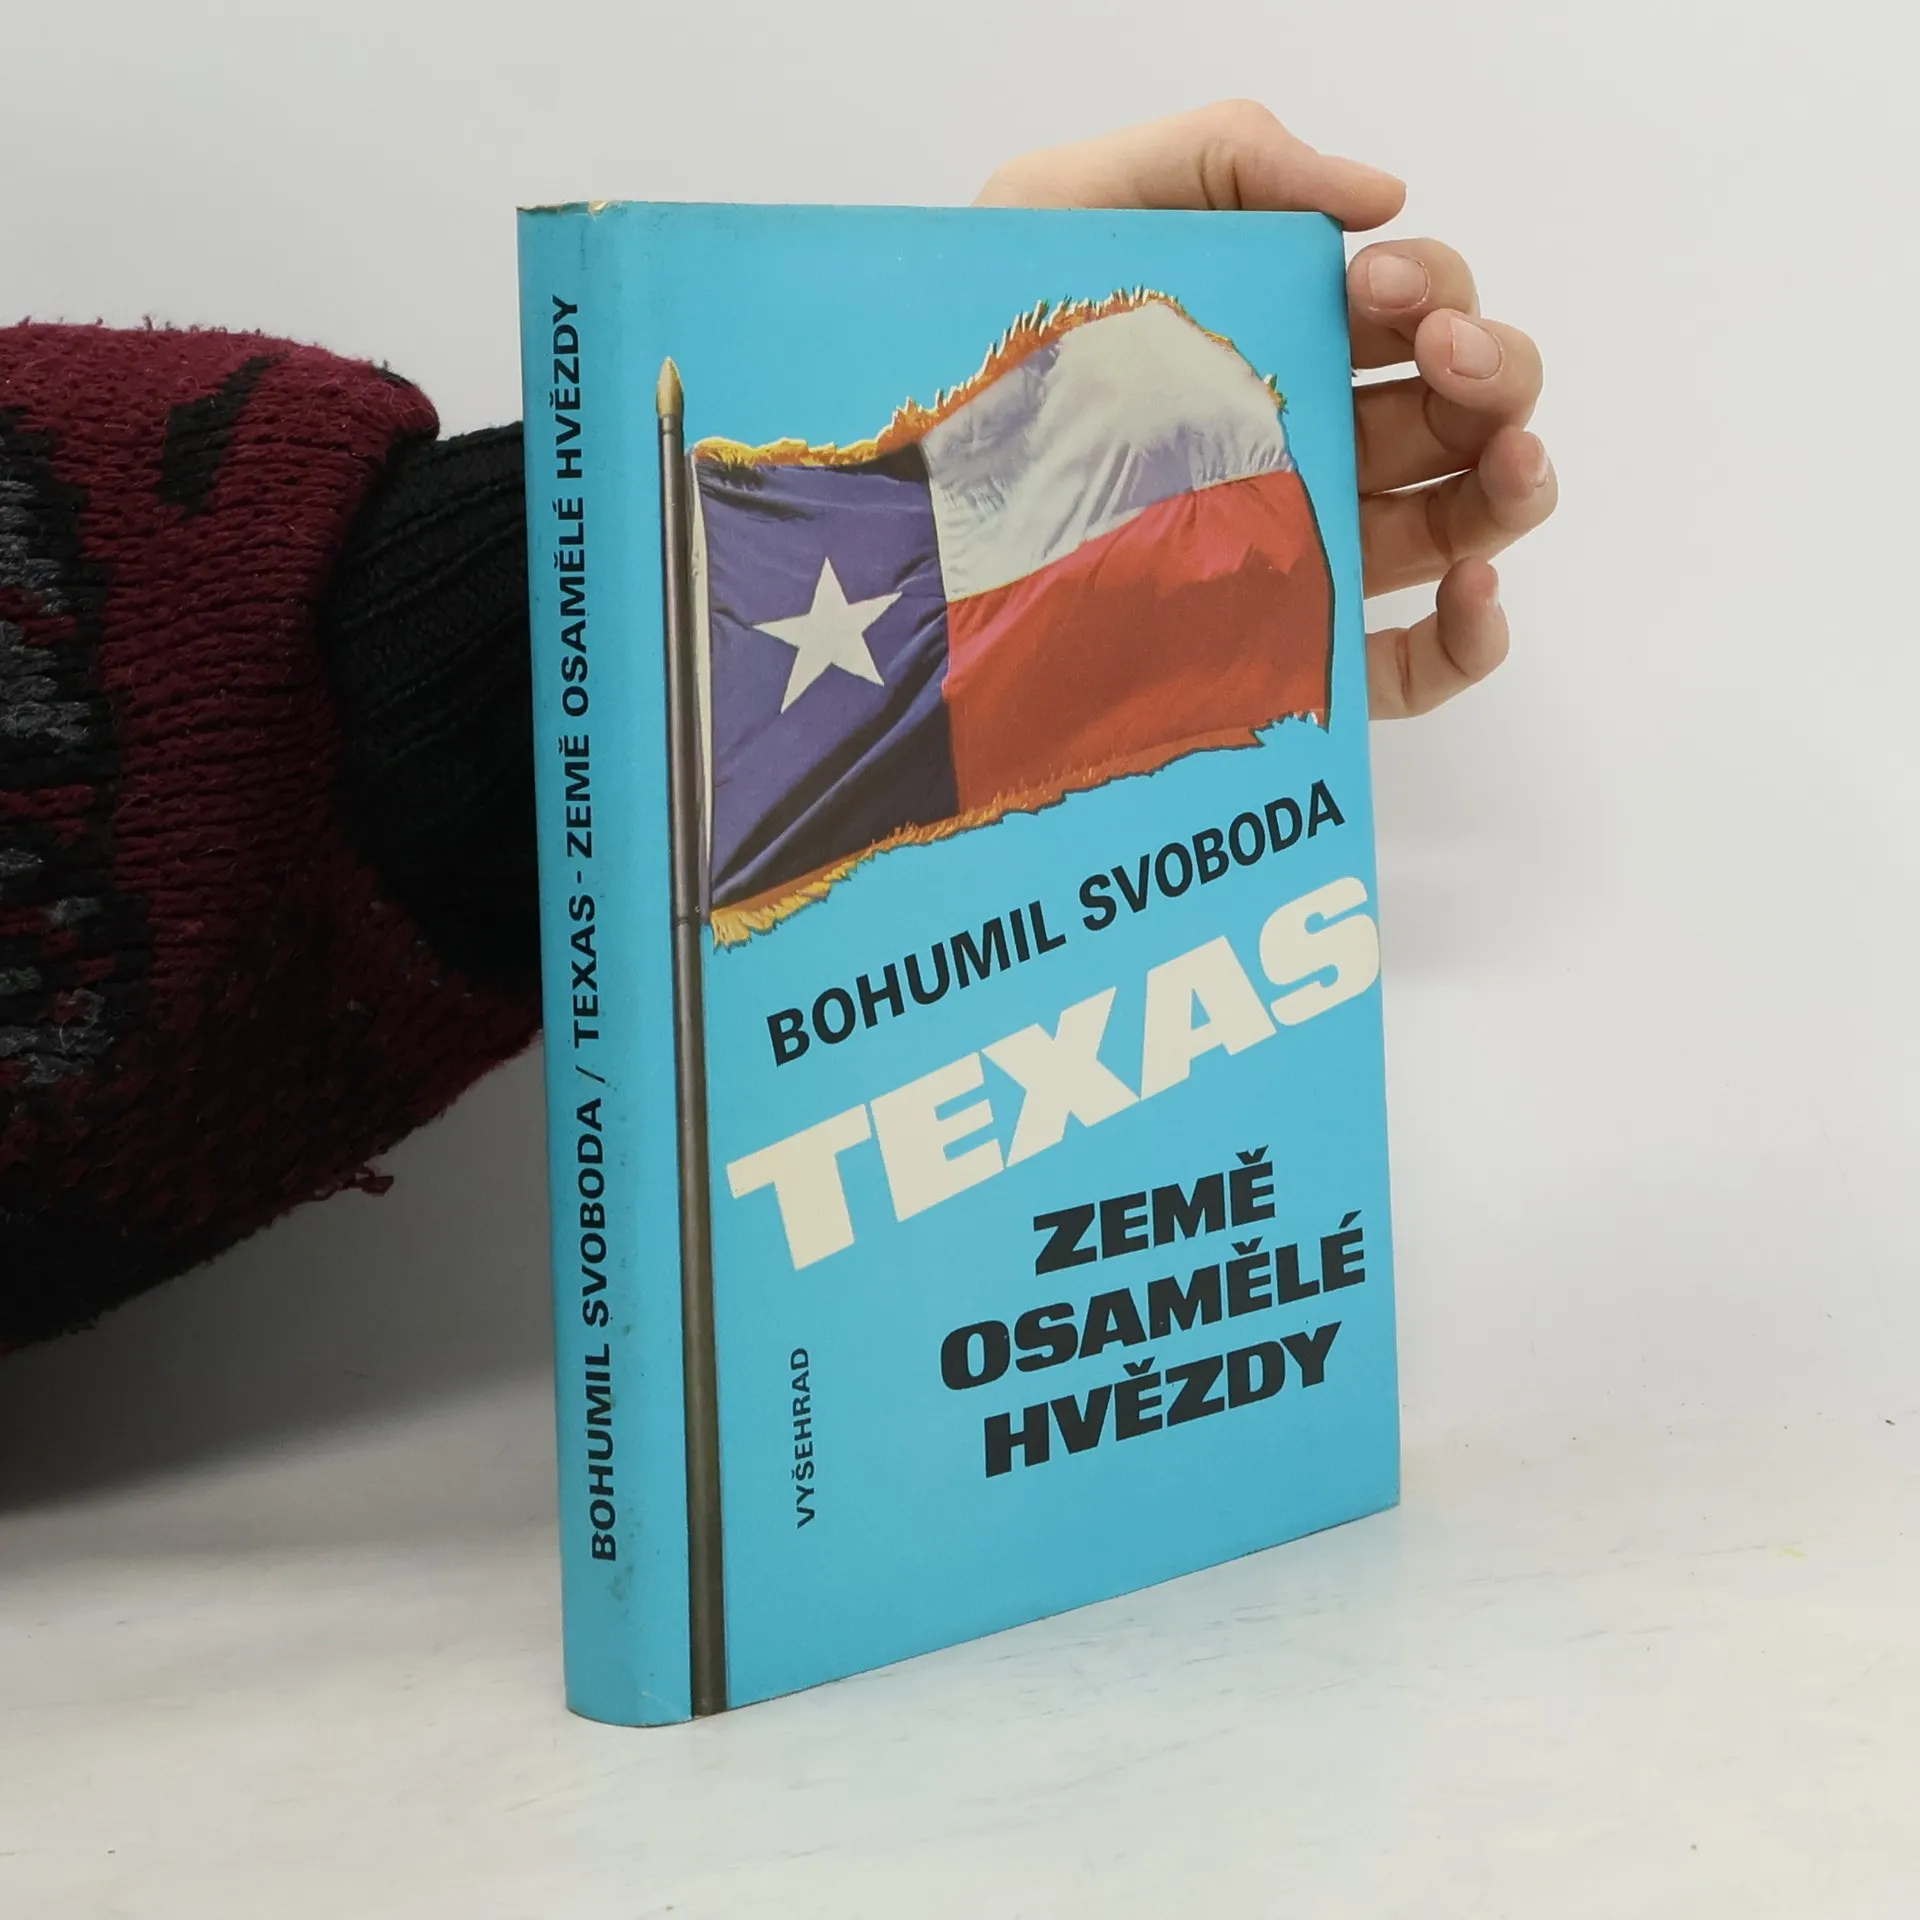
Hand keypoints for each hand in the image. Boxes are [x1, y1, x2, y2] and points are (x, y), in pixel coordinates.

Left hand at [976, 102, 1555, 718]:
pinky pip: (1404, 669)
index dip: (1433, 285)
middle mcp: (1312, 441)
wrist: (901, 501)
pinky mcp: (1282, 650)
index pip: (1413, 306)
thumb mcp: (1078, 200)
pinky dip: (1469, 641)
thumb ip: (1225, 154)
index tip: (1382, 283)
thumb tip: (1384, 194)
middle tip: (1447, 351)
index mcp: (1283, 338)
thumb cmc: (980, 345)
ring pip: (1460, 522)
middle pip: (1461, 409)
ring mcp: (1305, 547)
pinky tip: (1474, 594)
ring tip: (1511, 457)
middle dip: (1493, 368)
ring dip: (1515, 484)